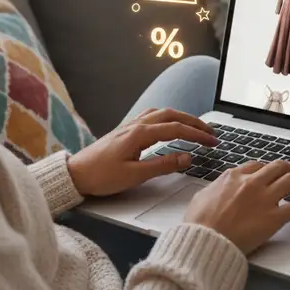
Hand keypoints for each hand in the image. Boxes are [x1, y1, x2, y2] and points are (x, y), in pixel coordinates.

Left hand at [65, 108, 216, 196]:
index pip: (177, 129)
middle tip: (211, 132)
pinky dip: (166, 117)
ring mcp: (130, 126)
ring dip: (181, 117)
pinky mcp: (125, 131)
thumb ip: (163, 165)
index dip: (198, 135)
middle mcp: (136, 125)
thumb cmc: (101, 176)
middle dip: (195, 122)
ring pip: (162, 113)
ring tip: (195, 127)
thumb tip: (187, 158)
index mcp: (140, 134)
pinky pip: (151, 116)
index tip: (213, 141)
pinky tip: (169, 124)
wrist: (75, 174)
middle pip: (172, 115)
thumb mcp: (135, 175)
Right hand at [183, 159, 289, 252]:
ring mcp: (265, 198)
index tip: (271, 171)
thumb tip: (216, 190)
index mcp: (233, 177)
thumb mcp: (200, 199)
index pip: (256, 166)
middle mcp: (252, 183)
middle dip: (289, 167)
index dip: (267, 168)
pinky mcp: (275, 217)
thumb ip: (214, 190)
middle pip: (277, 168)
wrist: (205, 240)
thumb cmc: (199, 225)